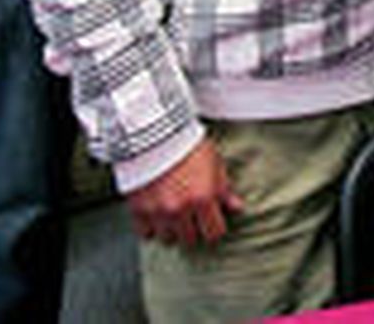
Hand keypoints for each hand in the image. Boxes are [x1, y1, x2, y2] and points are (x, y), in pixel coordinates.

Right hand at [127, 138, 243, 248]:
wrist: (154, 132)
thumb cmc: (186, 142)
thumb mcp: (214, 162)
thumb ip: (224, 189)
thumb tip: (236, 207)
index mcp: (203, 198)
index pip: (214, 232)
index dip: (215, 228)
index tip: (212, 222)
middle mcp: (181, 209)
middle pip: (190, 240)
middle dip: (194, 229)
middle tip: (193, 217)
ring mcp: (158, 212)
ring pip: (168, 239)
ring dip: (172, 230)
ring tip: (174, 214)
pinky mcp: (138, 210)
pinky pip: (145, 233)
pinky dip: (151, 227)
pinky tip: (157, 213)